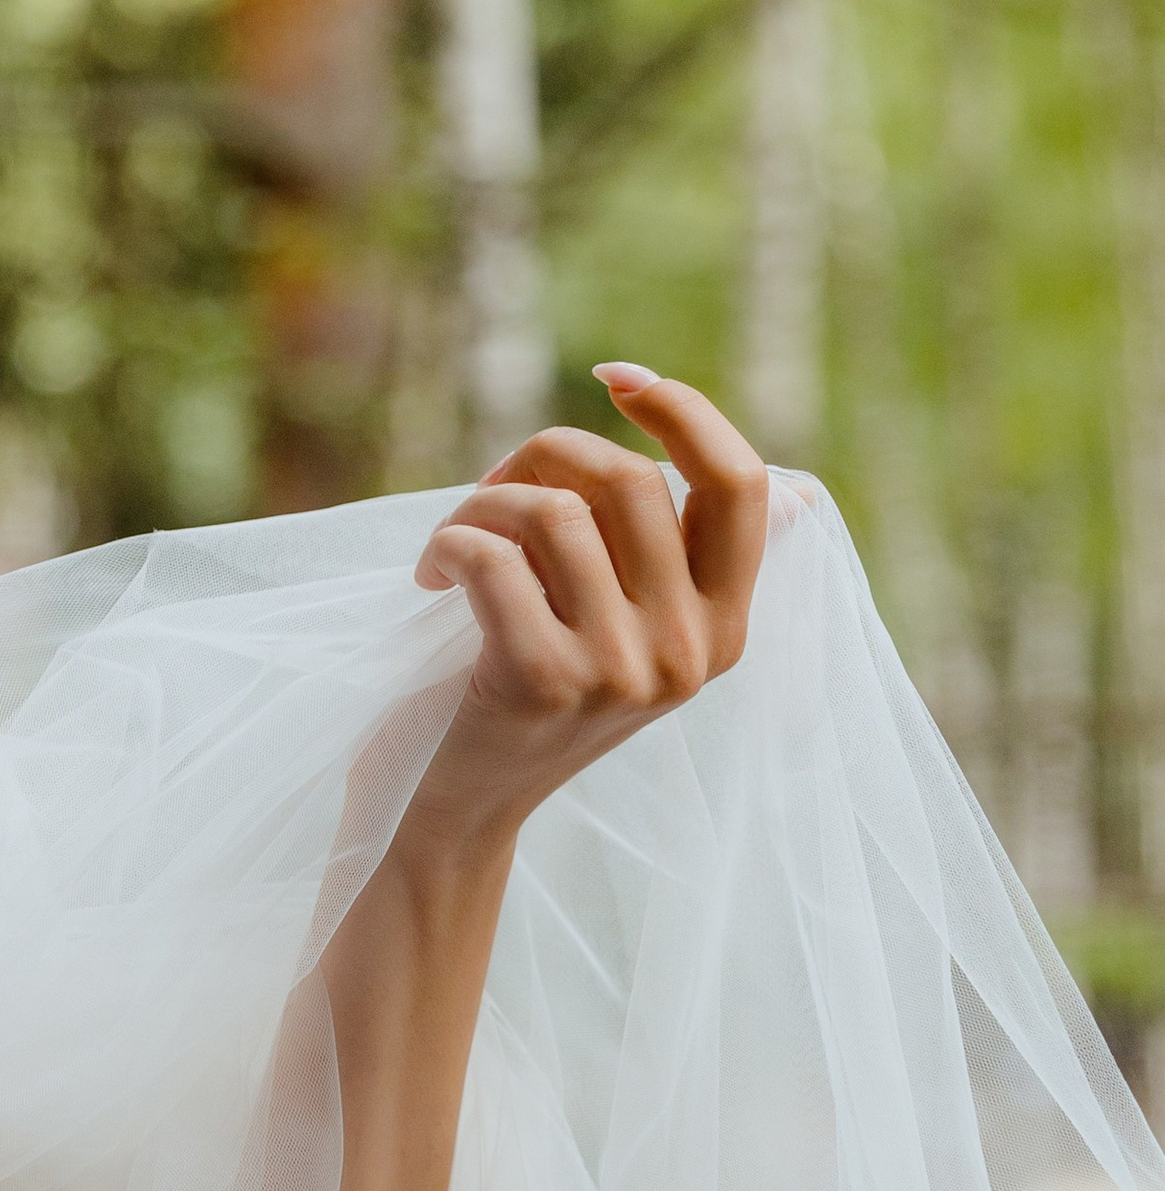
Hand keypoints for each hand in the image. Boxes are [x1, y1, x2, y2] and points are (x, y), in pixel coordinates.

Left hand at [405, 366, 768, 865]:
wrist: (460, 812)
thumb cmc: (531, 695)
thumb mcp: (628, 631)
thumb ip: (671, 555)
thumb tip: (760, 468)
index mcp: (726, 627)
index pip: (742, 485)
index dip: (685, 411)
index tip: (616, 379)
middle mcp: (690, 650)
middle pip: (630, 479)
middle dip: (543, 454)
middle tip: (492, 491)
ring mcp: (622, 670)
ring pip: (553, 513)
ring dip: (481, 506)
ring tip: (452, 542)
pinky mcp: (544, 681)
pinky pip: (493, 557)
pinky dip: (446, 545)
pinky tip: (430, 575)